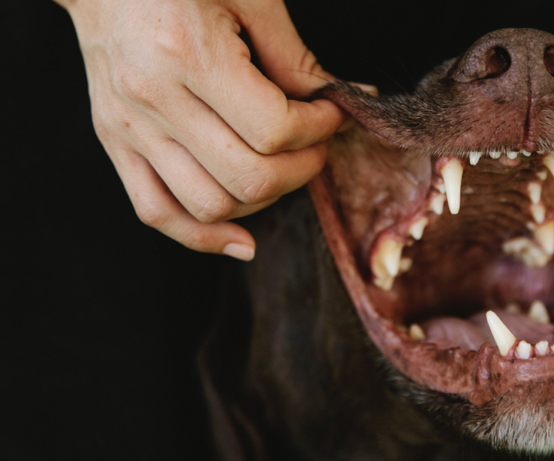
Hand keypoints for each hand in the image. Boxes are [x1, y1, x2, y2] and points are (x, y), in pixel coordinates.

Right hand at [56, 0, 347, 259]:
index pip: (275, 129)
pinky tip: (242, 240)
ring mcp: (129, 128)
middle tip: (317, 143)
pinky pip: (157, 213)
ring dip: (264, 199)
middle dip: (303, 168)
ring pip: (210, 205)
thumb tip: (343, 98)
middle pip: (249, 176)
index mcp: (188, 54)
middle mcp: (153, 99)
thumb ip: (294, 56)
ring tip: (282, 168)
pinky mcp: (116, 144)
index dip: (320, 128)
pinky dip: (203, 237)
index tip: (333, 111)